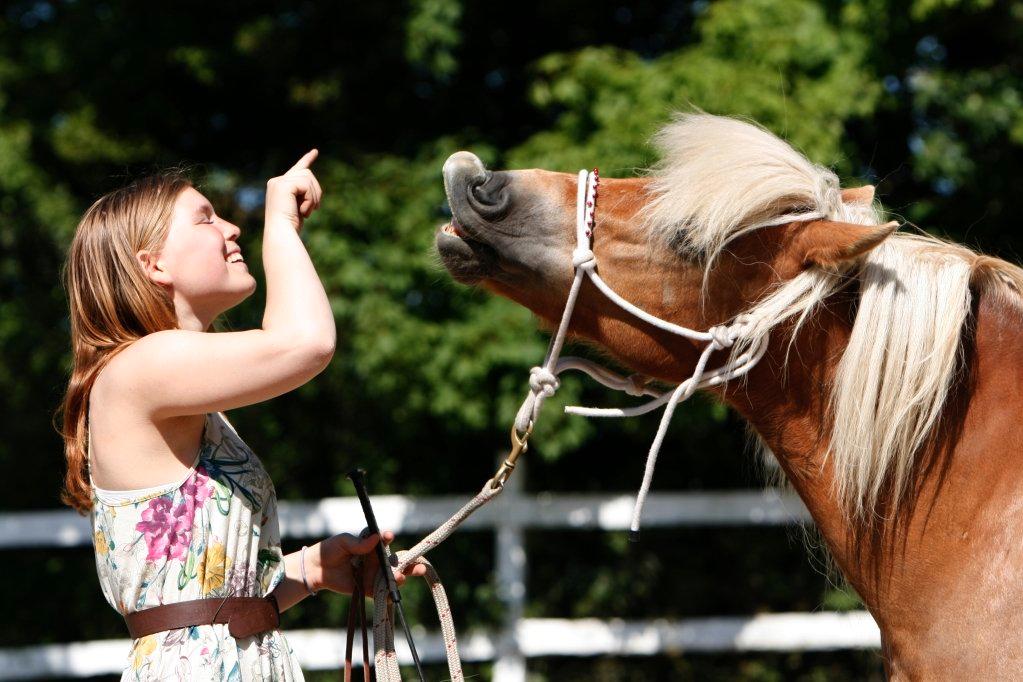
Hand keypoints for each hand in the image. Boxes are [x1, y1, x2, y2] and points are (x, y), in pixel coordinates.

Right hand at [265, 149, 322, 232]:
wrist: (281, 234)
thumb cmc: (290, 227)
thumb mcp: (300, 208)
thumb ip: (304, 196)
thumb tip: (315, 189)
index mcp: (279, 186)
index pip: (297, 170)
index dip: (307, 159)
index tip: (315, 152)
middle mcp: (276, 181)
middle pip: (307, 173)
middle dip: (315, 191)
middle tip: (315, 208)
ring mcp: (278, 182)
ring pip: (308, 177)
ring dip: (313, 196)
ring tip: (308, 211)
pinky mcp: (283, 185)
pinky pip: (305, 184)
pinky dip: (310, 198)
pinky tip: (304, 210)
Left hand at [308, 530, 426, 594]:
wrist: (316, 569)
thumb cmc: (330, 550)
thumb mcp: (343, 542)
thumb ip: (359, 542)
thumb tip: (377, 538)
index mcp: (372, 546)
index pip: (385, 542)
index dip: (388, 539)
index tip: (388, 537)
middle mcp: (376, 561)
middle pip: (398, 562)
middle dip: (411, 564)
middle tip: (420, 566)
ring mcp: (374, 575)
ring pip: (392, 578)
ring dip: (400, 578)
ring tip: (401, 578)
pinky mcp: (368, 589)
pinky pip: (381, 594)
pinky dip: (388, 596)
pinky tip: (393, 595)